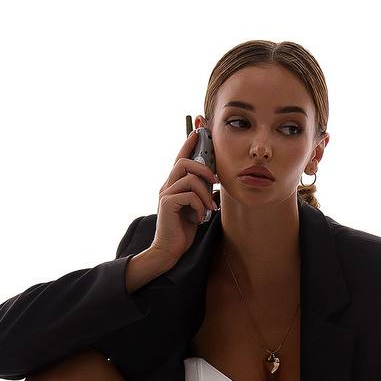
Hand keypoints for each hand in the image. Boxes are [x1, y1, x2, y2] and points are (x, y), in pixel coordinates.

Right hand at [150, 129, 218, 267]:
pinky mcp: (167, 204)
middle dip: (204, 168)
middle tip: (215, 181)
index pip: (181, 158)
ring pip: (190, 178)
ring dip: (205, 193)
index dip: (189, 143)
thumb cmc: (183, 230)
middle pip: (184, 162)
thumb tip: (214, 180)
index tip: (199, 130)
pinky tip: (199, 217)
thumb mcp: (195, 207)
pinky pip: (189, 194)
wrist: (169, 250)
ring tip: (208, 208)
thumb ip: (200, 192)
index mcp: (173, 184)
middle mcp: (167, 186)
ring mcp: (166, 194)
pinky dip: (199, 205)